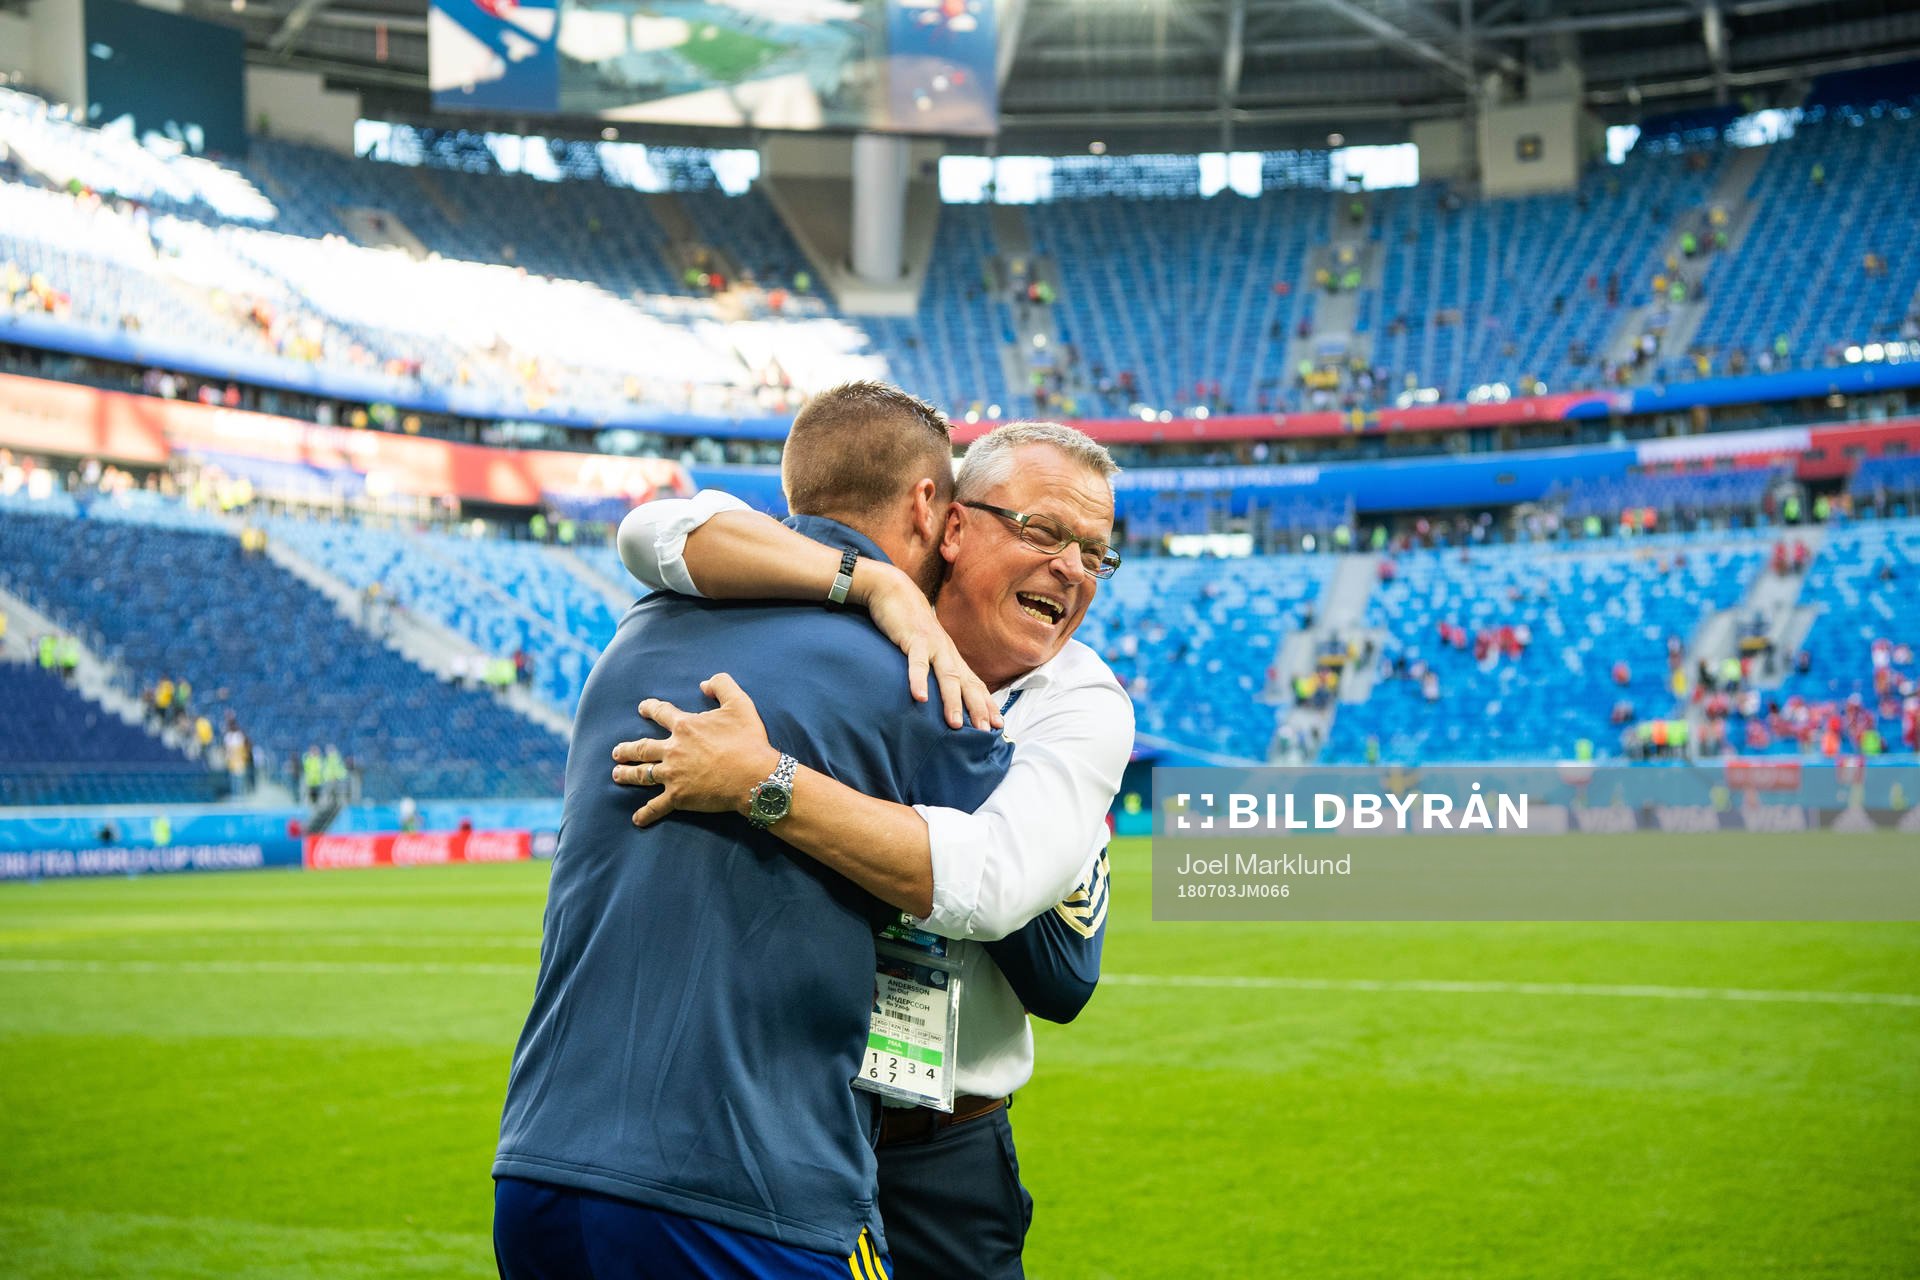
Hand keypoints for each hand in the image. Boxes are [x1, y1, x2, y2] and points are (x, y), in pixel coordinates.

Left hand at [610, 674, 781, 828]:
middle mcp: (673, 749)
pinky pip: (656, 806)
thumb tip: (704, 683)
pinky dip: (646, 813)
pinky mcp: (678, 797)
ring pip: (642, 774)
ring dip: (627, 774)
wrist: (753, 776)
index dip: (650, 708)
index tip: (642, 708)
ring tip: (617, 774)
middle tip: (617, 751)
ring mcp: (673, 774)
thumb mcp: (739, 703)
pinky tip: (636, 819)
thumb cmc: (748, 741)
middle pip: (642, 747)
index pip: (661, 713)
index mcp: (685, 726)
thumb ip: (721, 685)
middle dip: (627, 749)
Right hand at [856, 562, 1000, 731]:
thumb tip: (939, 693)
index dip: (987, 704)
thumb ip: (935, 668)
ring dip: (952, 700)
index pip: (975, 683)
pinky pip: (916, 662)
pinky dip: (918, 680)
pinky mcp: (913, 639)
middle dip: (978, 708)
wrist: (895, 591)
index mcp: (952, 656)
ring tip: (955, 724)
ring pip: (947, 676)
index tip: (998, 726)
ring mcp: (932, 645)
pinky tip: (920, 698)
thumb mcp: (928, 648)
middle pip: (967, 684)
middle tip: (985, 733)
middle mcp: (948, 652)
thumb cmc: (911, 624)